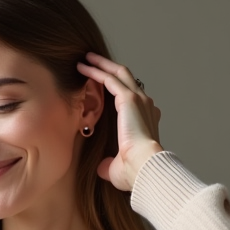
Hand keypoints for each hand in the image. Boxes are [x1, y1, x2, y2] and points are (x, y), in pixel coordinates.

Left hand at [76, 52, 163, 191]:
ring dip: (102, 64)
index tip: (103, 85)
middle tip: (93, 61)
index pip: (132, 97)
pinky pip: (110, 78)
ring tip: (86, 59)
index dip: (118, 89)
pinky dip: (96, 71)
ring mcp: (139, 99)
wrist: (144, 166)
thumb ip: (110, 163)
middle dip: (109, 68)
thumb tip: (102, 168)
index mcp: (146, 119)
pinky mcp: (129, 98)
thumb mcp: (119, 166)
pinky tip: (83, 67)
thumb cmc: (134, 170)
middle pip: (126, 78)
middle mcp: (145, 105)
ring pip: (119, 73)